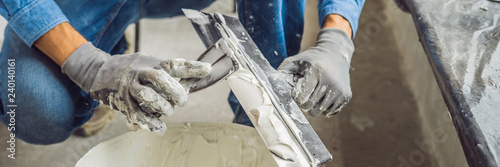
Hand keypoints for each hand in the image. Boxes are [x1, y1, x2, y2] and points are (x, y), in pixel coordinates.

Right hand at [62, 42, 210, 133]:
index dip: (192, 67)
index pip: (174, 64)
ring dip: (161, 105)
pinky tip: (160, 128)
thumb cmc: (135, 69)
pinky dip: (149, 123)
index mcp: (152, 63)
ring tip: (169, 111)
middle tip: (183, 100)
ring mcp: (131, 88)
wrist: (99, 72)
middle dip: (174, 89)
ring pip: (146, 95)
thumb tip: (201, 75)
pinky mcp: (123, 102)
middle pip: (159, 77)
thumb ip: (174, 72)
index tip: (207, 69)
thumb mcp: (152, 64)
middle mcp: (141, 73)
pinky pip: (137, 114)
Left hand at [278, 28, 353, 116]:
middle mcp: (330, 82)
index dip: (296, 97)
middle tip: (304, 94)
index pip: (301, 98)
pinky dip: (324, 108)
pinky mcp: (346, 96)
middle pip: (309, 107)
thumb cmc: (311, 58)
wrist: (336, 53)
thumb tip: (268, 86)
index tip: (297, 90)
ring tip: (313, 94)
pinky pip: (330, 112)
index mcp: (316, 72)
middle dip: (303, 103)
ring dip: (313, 106)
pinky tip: (323, 96)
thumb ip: (282, 72)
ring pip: (319, 112)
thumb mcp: (296, 61)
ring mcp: (340, 90)